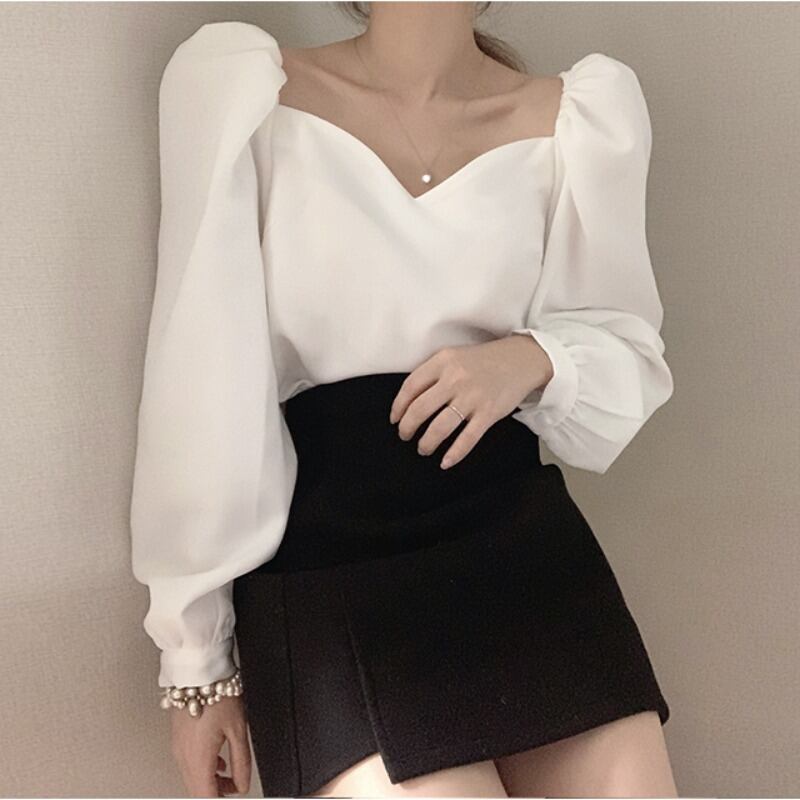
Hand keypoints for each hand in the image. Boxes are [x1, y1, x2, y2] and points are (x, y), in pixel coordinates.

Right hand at [170, 694, 250, 796]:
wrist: (198, 671)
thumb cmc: (218, 694)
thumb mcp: (238, 729)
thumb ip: (241, 761)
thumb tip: (242, 784)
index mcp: (198, 758)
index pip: (205, 797)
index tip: (233, 794)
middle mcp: (183, 756)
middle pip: (196, 791)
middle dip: (216, 794)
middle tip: (234, 787)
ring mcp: (177, 747)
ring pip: (191, 778)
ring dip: (209, 782)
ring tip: (229, 775)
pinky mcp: (177, 738)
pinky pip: (187, 763)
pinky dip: (202, 768)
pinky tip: (216, 759)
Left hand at [389, 333, 553, 469]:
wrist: (521, 360)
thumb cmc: (484, 360)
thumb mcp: (454, 357)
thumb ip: (432, 374)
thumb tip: (408, 401)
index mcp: (443, 361)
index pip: (410, 387)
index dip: (398, 407)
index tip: (395, 419)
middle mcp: (455, 378)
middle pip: (420, 410)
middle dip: (407, 428)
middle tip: (405, 436)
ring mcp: (473, 397)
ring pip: (440, 427)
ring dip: (426, 443)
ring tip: (423, 448)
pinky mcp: (489, 413)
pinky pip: (467, 439)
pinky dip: (454, 454)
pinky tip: (445, 462)